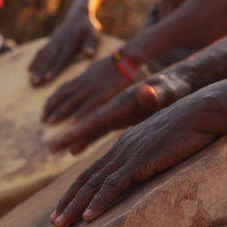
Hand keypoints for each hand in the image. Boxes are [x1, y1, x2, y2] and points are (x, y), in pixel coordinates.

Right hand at [29, 12, 99, 85]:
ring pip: (43, 56)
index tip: (47, 78)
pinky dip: (35, 60)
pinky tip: (29, 68)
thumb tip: (89, 54)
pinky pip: (41, 51)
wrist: (78, 15)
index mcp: (70, 43)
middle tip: (35, 82)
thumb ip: (90, 44)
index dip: (54, 69)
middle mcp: (59, 43)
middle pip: (49, 59)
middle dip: (41, 71)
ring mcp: (54, 42)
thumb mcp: (93, 34)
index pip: (61, 58)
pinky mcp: (51, 41)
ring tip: (31, 80)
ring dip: (37, 68)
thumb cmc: (88, 28)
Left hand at [42, 56, 131, 123]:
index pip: (62, 89)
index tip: (44, 109)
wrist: (126, 59)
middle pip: (63, 95)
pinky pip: (88, 105)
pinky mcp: (103, 93)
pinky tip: (71, 122)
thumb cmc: (112, 66)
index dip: (52, 99)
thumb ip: (85, 79)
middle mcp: (84, 83)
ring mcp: (92, 88)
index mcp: (82, 78)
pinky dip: (79, 113)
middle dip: (51, 107)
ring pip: (72, 100)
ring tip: (50, 121)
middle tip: (42, 119)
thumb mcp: (94, 71)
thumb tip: (78, 85)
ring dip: (60, 111)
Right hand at [48, 66, 194, 153]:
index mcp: (124, 103)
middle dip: (68, 134)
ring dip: (72, 135)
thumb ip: (156, 95)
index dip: (81, 130)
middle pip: (87, 121)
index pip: (98, 119)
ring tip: (53, 148)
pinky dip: (84, 135)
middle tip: (49, 147)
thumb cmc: (175, 89)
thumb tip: (143, 91)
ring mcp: (115, 109)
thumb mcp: (170, 92)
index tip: (64, 139)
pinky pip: (96, 125)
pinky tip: (76, 148)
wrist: (177, 78)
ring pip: (88, 123)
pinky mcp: (120, 113)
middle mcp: (114, 105)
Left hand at [50, 93, 217, 226]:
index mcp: (124, 145)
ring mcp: (127, 154)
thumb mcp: (163, 143)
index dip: (78, 190)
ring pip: (94, 184)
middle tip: (54, 222)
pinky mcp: (139, 161)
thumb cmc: (188, 127)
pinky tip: (88, 217)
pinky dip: (99, 202)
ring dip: (75, 206)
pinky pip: (113, 185)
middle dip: (69, 201)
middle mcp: (120, 149)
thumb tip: (147, 167)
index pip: (94, 171)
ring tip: (60, 224)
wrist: (199, 112)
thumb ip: (150, 155)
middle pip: (87, 179)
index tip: (66, 207)